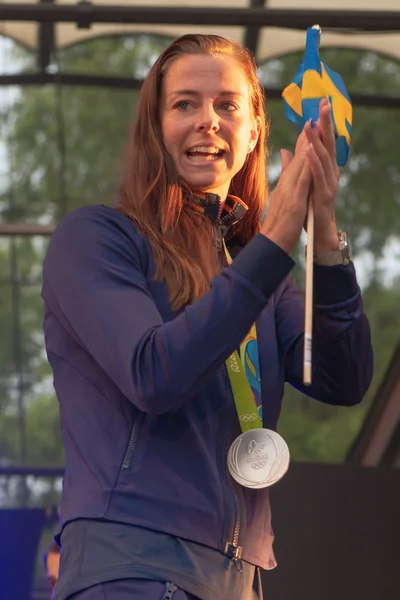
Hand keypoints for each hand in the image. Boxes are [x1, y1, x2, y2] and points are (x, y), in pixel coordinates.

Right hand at [260, 129, 311, 254]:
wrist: (271, 242)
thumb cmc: (277, 223)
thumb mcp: (282, 198)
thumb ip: (285, 178)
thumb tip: (285, 160)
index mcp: (287, 184)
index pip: (298, 157)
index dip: (306, 139)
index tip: (313, 121)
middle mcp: (287, 183)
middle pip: (300, 154)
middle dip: (309, 133)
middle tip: (317, 111)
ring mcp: (290, 191)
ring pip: (301, 162)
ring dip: (308, 142)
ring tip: (315, 122)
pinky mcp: (294, 200)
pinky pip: (302, 179)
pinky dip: (306, 163)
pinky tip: (311, 151)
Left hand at [304, 98, 339, 252]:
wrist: (318, 232)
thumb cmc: (310, 208)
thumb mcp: (302, 184)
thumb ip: (295, 166)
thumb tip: (288, 150)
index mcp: (324, 169)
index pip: (322, 142)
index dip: (321, 123)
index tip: (319, 104)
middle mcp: (329, 173)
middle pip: (328, 144)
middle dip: (326, 124)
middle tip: (325, 103)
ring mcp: (328, 184)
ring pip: (324, 158)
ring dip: (318, 140)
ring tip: (313, 124)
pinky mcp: (324, 196)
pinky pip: (319, 177)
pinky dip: (314, 163)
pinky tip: (309, 152)